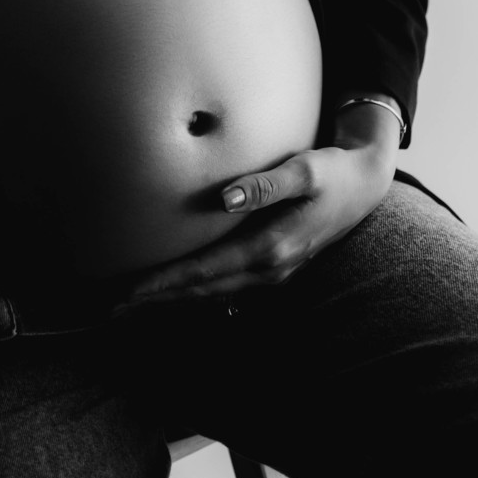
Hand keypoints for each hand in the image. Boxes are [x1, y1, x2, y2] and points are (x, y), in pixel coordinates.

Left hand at [116, 130, 396, 306]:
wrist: (364, 185)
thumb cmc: (332, 171)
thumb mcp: (304, 170)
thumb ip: (265, 184)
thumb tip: (225, 197)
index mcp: (270, 249)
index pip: (204, 272)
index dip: (164, 283)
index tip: (128, 291)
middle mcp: (269, 270)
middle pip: (202, 291)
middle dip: (158, 300)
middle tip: (113, 308)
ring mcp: (273, 274)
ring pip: (213, 294)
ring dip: (174, 300)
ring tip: (134, 304)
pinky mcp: (274, 267)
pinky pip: (227, 288)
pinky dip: (198, 293)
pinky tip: (178, 294)